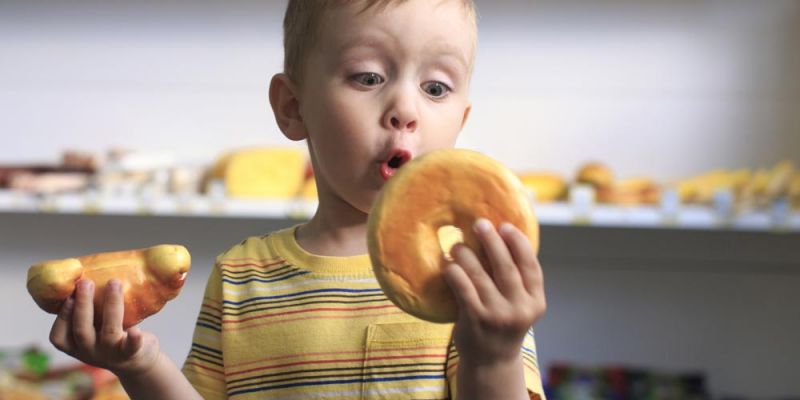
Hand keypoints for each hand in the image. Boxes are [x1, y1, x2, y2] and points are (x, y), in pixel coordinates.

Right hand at [49, 279, 161, 377]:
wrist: (137, 360)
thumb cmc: (111, 336)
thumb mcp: (93, 328)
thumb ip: (87, 310)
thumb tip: (83, 271)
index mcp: (76, 346)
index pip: (59, 336)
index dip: (62, 316)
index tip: (68, 295)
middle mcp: (89, 352)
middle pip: (81, 330)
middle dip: (83, 304)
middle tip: (85, 282)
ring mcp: (110, 353)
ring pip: (109, 331)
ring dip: (111, 305)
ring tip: (114, 283)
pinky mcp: (131, 353)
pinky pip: (131, 347)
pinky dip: (133, 339)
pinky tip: (136, 330)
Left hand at [443, 218, 545, 364]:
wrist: (490, 363)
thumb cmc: (502, 325)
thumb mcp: (519, 306)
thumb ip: (516, 281)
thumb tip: (500, 239)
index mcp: (535, 302)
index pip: (531, 267)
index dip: (519, 243)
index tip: (505, 226)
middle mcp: (520, 309)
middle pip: (506, 267)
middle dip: (492, 241)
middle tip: (479, 223)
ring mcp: (497, 315)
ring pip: (480, 275)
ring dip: (466, 254)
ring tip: (457, 245)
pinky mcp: (475, 320)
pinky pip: (462, 287)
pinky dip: (454, 271)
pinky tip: (447, 264)